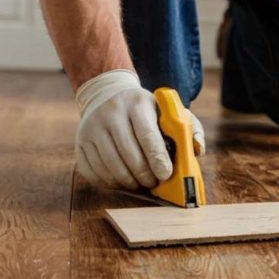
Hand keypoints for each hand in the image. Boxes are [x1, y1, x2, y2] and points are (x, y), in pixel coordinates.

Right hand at [74, 70, 204, 189]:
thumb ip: (189, 128)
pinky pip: (93, 172)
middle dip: (145, 175)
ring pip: (110, 167)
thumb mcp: (167, 111)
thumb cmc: (145, 110)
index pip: (147, 136)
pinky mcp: (80, 143)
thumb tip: (198, 151)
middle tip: (154, 182)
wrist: (106, 94)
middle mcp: (110, 114)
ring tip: (139, 184)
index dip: (157, 159)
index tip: (165, 174)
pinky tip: (121, 181)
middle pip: (129, 155)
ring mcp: (91, 129)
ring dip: (128, 182)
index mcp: (136, 104)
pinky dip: (109, 182)